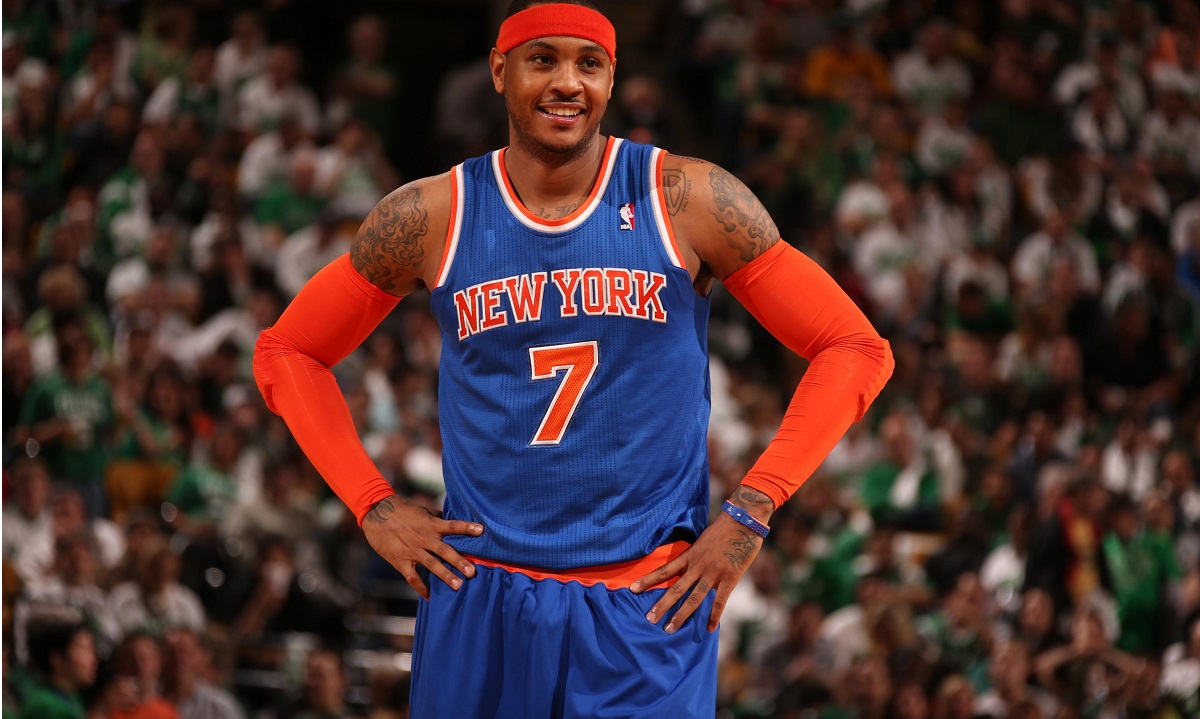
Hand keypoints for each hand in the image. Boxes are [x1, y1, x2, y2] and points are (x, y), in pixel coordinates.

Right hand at [362, 495, 483, 599]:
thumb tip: (452, 519)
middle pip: (445, 550)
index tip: (481, 530)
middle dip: (459, 561)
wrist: (377, 513)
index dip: (467, 527)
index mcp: (430, 524)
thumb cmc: (402, 510)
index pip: (452, 525)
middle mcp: (424, 538)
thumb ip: (437, 518)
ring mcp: (412, 551)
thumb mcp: (422, 511)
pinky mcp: (400, 561)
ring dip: (445, 576)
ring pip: (431, 565)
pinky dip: (421, 587)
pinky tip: (430, 596)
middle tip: (472, 572)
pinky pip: (412, 577)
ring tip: (458, 586)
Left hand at [630, 512, 764, 633]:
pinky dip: (714, 616)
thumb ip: (695, 556)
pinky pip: (720, 601)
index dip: (648, 580)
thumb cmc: (723, 528)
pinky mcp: (729, 578)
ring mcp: (713, 573)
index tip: (632, 589)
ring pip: (694, 598)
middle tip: (649, 619)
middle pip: (675, 588)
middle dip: (662, 605)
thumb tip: (690, 568)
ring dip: (681, 615)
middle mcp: (697, 566)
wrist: (743, 521)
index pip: (664, 570)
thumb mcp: (702, 540)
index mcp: (689, 555)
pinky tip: (709, 629)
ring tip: (669, 629)